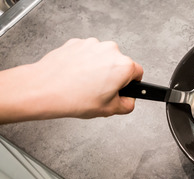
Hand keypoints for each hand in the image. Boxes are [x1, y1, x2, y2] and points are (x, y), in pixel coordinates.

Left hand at [0, 38, 143, 122]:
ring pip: (103, 58)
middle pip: (120, 64)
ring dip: (99, 69)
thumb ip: (127, 105)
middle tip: (101, 92)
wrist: (45, 89)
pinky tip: (77, 77)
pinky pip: (87, 54)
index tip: (123, 90)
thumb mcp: (110, 110)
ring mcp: (93, 44)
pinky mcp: (77, 43)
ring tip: (86, 85)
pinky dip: (85, 63)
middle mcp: (110, 51)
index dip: (132, 84)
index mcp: (123, 66)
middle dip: (114, 76)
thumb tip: (129, 100)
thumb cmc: (75, 98)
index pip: (138, 73)